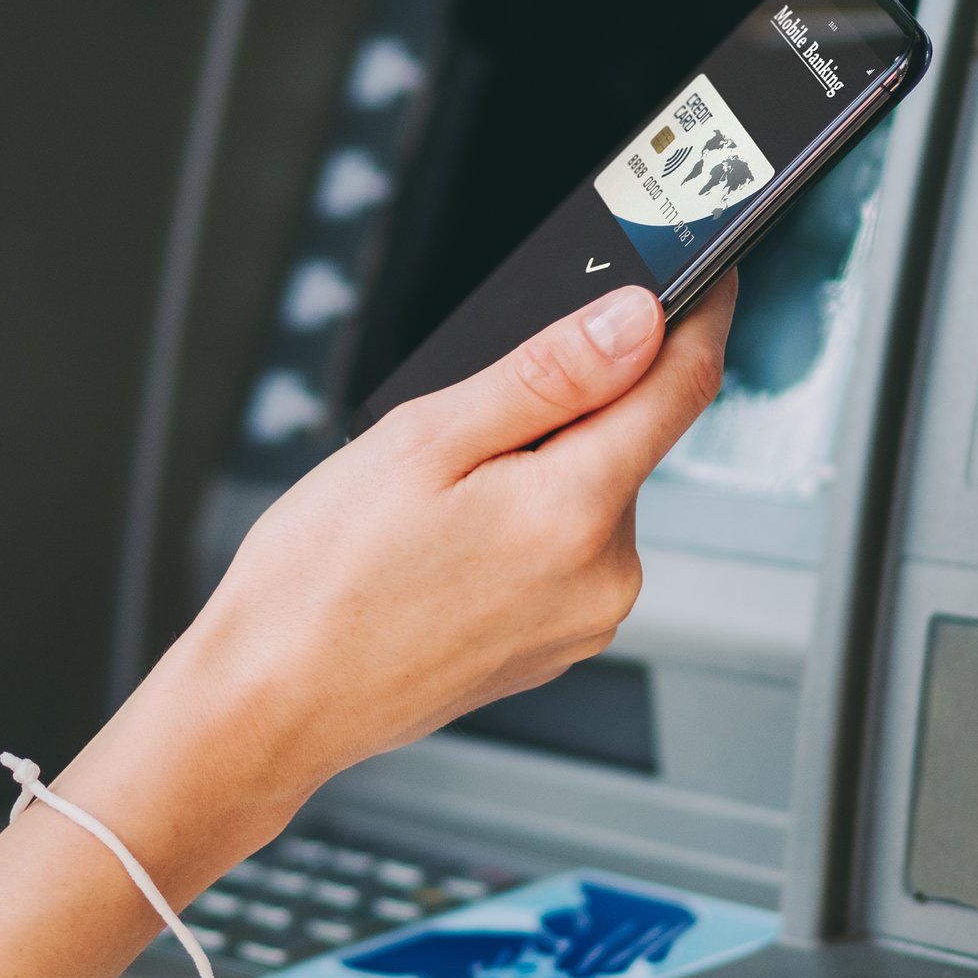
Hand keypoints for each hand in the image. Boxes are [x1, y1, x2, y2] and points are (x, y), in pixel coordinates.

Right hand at [116, 279, 732, 841]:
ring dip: (539, 469)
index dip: (699, 314)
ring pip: (592, 496)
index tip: (705, 274)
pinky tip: (447, 540)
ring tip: (436, 496)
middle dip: (569, 406)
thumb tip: (637, 321)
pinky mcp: (557, 646)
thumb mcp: (423, 440)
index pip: (681, 386)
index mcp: (575, 513)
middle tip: (469, 413)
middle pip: (626, 442)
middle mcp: (603, 576)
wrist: (273, 703)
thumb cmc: (321, 581)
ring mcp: (583, 620)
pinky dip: (524, 523)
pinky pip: (565, 552)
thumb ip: (546, 375)